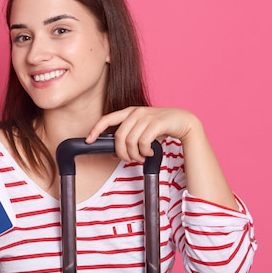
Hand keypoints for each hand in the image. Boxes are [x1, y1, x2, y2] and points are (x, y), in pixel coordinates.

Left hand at [86, 106, 200, 161]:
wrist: (183, 120)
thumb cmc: (160, 127)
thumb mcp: (142, 131)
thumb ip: (128, 139)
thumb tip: (113, 154)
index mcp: (129, 112)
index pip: (107, 119)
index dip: (96, 130)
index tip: (88, 140)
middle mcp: (136, 112)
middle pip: (119, 137)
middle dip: (122, 153)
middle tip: (129, 160)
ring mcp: (146, 116)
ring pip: (130, 141)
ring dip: (134, 154)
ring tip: (141, 157)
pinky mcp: (157, 123)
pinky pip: (143, 142)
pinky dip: (144, 152)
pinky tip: (149, 152)